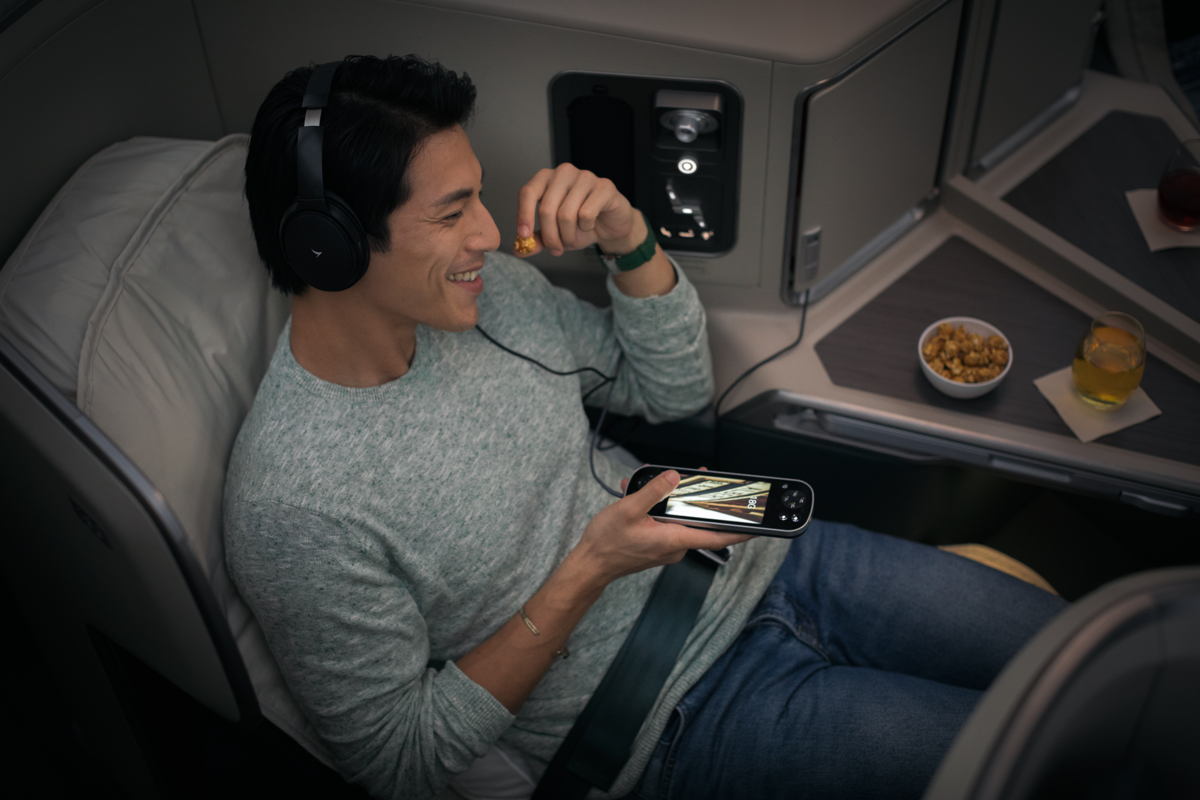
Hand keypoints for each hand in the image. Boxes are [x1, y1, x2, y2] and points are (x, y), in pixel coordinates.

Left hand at [514, 164, 644, 256]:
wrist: (611, 225)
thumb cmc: (580, 224)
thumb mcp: (555, 234)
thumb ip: (537, 239)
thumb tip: (519, 250)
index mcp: (547, 178)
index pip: (528, 192)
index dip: (524, 215)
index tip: (523, 236)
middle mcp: (564, 172)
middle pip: (546, 208)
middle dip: (550, 236)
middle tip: (555, 250)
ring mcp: (585, 177)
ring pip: (566, 214)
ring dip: (568, 236)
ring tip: (572, 240)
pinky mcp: (604, 186)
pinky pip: (586, 214)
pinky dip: (586, 227)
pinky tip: (590, 225)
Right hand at [571, 470, 750, 586]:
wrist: (590, 565)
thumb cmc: (607, 542)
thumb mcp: (628, 509)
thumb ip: (653, 491)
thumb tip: (674, 477)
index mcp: (674, 538)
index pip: (717, 536)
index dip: (740, 531)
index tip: (759, 526)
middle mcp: (675, 546)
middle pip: (697, 521)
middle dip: (698, 499)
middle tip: (700, 477)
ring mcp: (665, 548)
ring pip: (678, 520)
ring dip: (669, 501)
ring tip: (650, 482)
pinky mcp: (656, 546)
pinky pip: (665, 525)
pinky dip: (656, 510)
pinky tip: (637, 496)